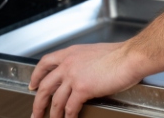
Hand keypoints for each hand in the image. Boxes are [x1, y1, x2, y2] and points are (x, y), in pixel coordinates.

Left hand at [29, 42, 143, 117]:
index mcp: (71, 53)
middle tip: (35, 112)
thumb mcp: (94, 52)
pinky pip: (70, 108)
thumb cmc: (120, 54)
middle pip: (44, 85)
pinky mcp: (82, 89)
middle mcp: (69, 64)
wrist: (130, 57)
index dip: (36, 75)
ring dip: (52, 114)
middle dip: (38, 102)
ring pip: (55, 100)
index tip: (33, 84)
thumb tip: (82, 73)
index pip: (45, 62)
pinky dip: (68, 117)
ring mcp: (74, 76)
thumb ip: (83, 62)